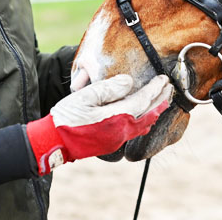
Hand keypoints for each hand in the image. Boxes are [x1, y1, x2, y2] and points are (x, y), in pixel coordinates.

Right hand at [26, 74, 171, 174]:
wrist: (53, 142)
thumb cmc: (67, 117)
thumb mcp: (86, 96)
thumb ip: (109, 88)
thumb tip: (129, 82)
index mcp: (117, 117)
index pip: (143, 101)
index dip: (155, 90)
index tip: (163, 79)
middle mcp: (122, 131)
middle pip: (149, 115)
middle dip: (161, 100)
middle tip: (168, 88)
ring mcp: (117, 139)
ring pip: (144, 124)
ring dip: (154, 110)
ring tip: (160, 99)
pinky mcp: (111, 143)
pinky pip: (135, 130)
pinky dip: (144, 119)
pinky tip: (143, 114)